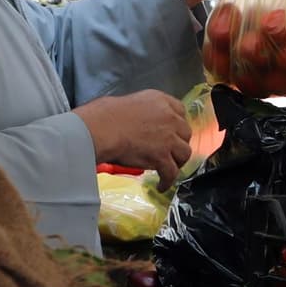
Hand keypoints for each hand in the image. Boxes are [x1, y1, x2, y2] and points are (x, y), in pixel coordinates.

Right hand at [76, 90, 191, 188]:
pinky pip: (171, 172)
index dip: (177, 124)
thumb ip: (145, 112)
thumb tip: (143, 124)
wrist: (100, 129)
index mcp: (160, 101)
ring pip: (184, 153)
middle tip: (170, 151)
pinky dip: (168, 181)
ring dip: (178, 162)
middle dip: (178, 143)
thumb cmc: (105, 116)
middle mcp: (169, 117)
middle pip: (185, 133)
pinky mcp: (162, 156)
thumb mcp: (131, 103)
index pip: (180, 111)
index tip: (173, 132)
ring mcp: (168, 137)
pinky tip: (161, 185)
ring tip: (169, 168)